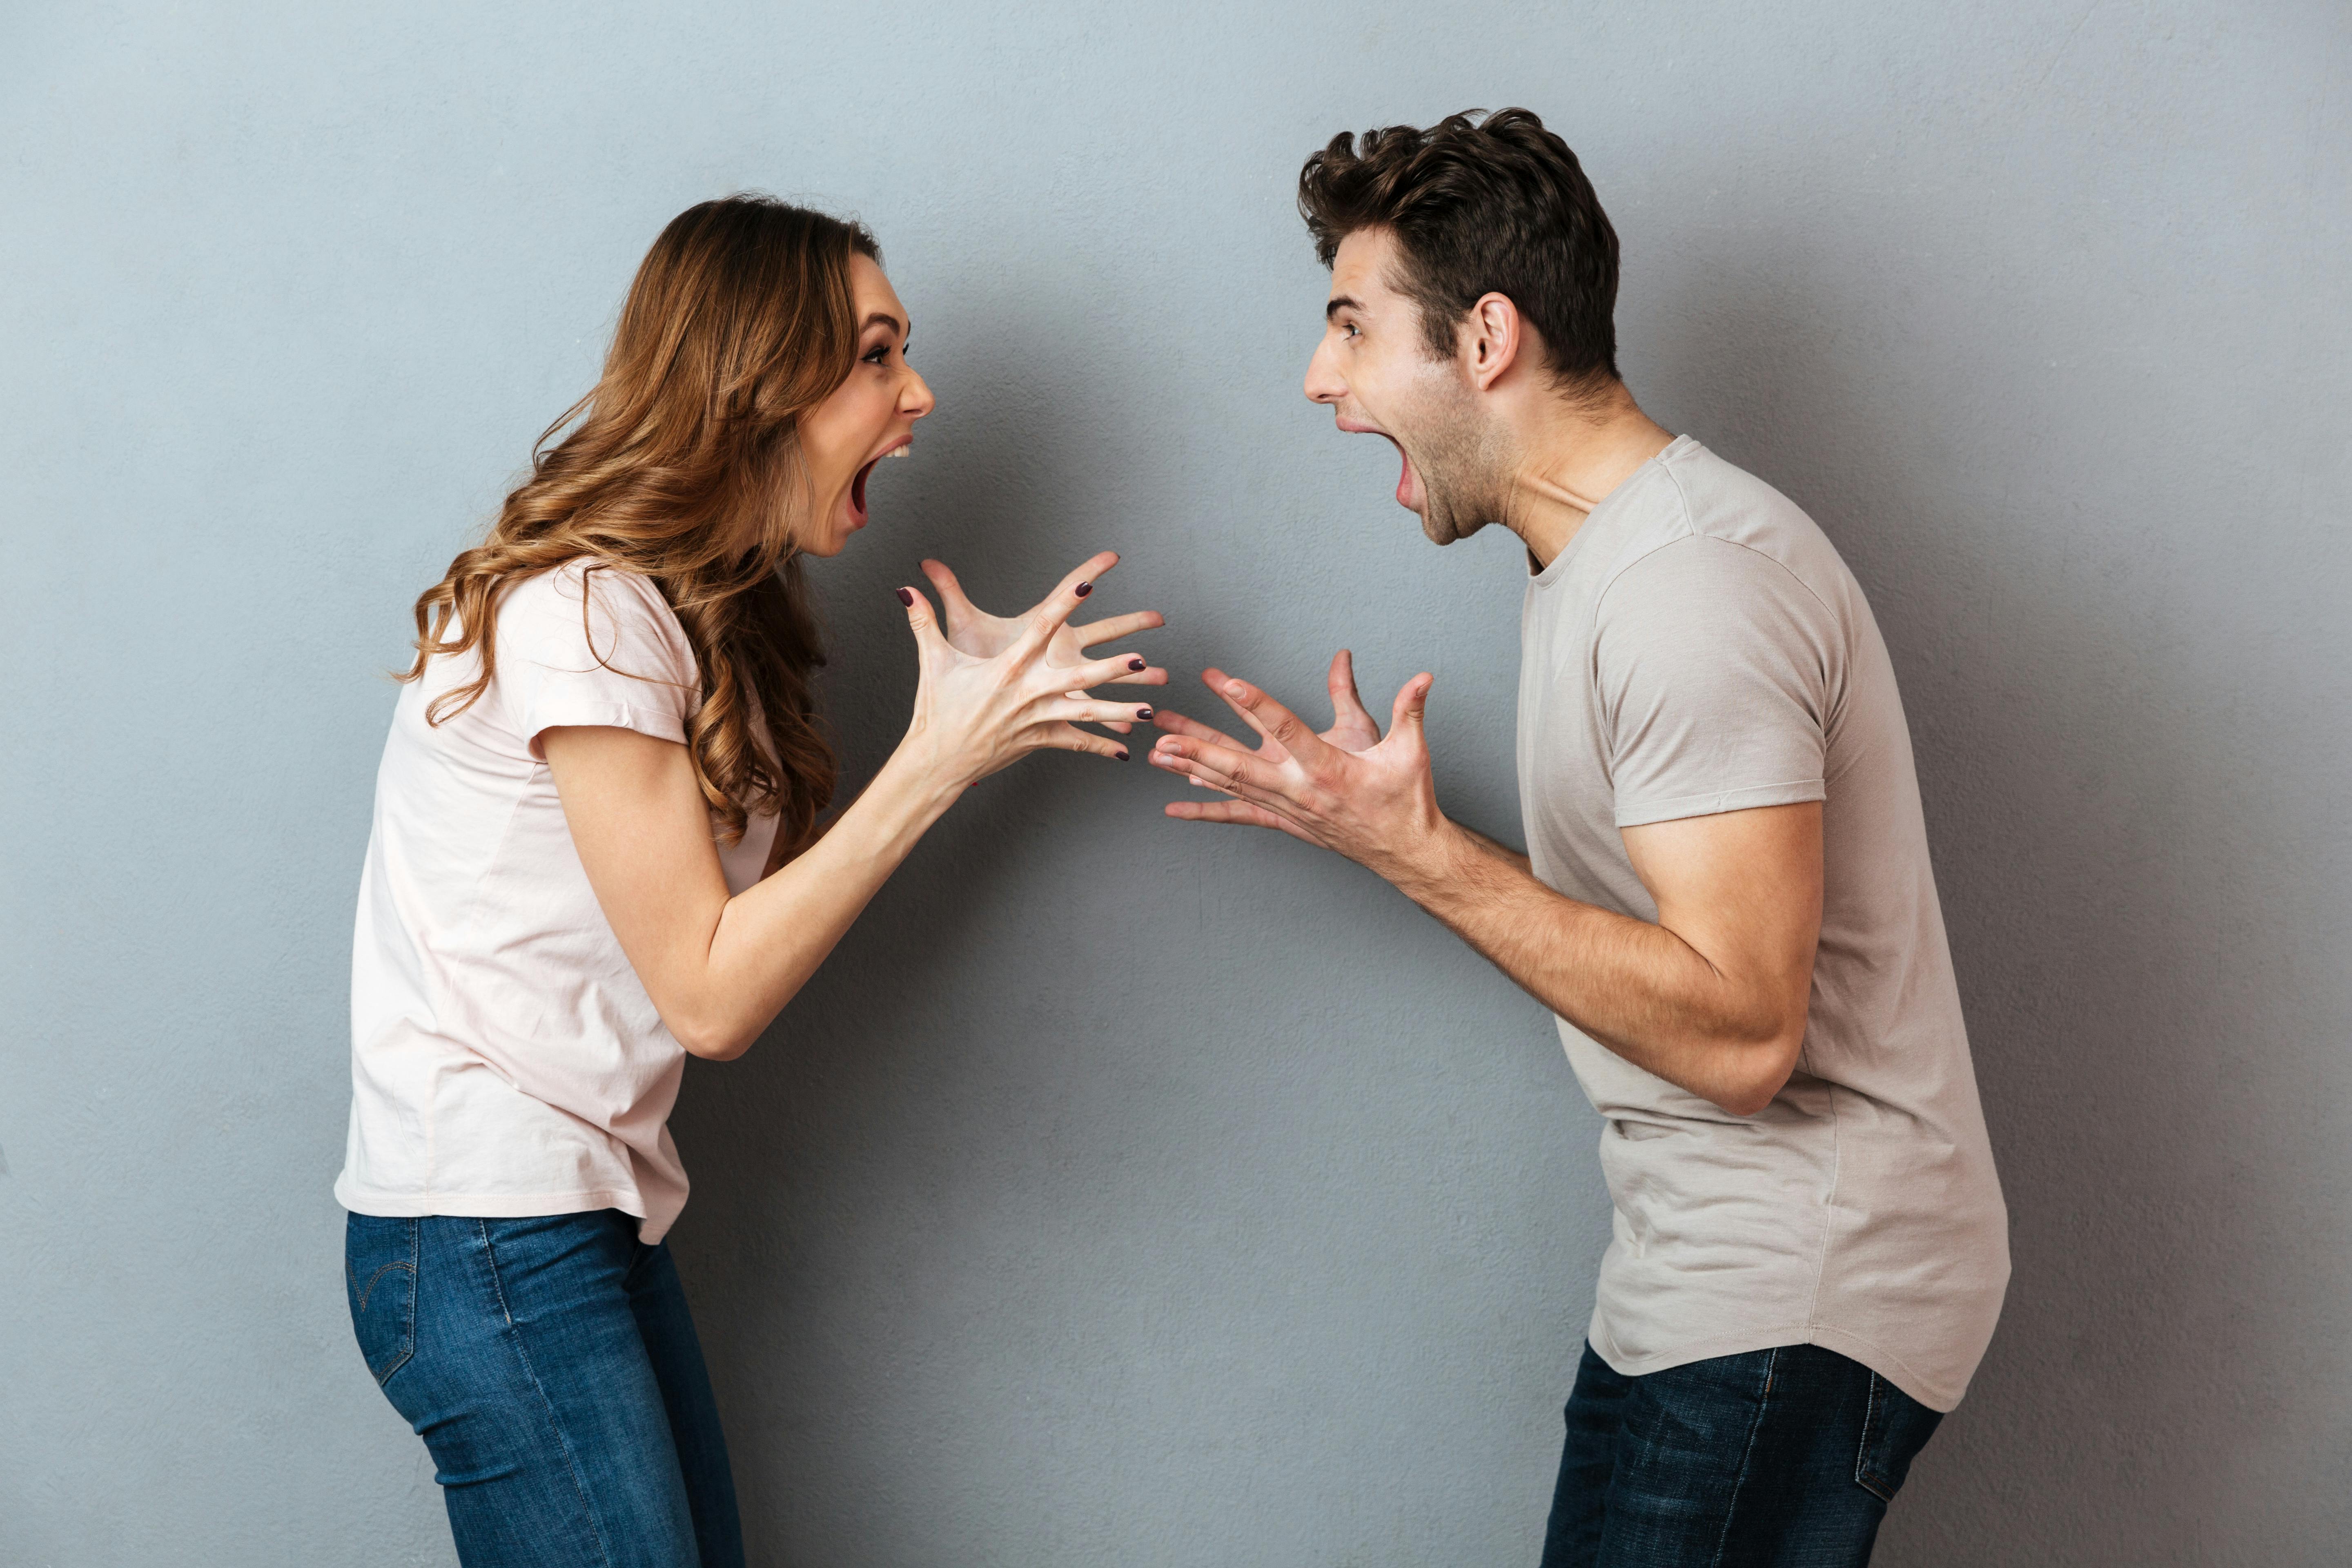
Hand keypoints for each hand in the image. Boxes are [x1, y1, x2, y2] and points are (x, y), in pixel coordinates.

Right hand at [894, 551, 1164, 790]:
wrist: (936, 760)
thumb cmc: (936, 709)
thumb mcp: (933, 661)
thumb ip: (924, 619)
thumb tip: (907, 586)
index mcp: (1006, 667)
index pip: (1041, 626)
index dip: (1065, 602)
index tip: (1088, 582)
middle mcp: (1026, 692)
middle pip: (1077, 678)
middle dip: (1110, 669)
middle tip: (1141, 658)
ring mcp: (1036, 719)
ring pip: (1086, 713)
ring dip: (1120, 709)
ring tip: (1152, 708)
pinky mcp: (1038, 740)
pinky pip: (1075, 742)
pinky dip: (1101, 745)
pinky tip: (1127, 749)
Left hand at [1147, 654, 1455, 885]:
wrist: (1404, 850)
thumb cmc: (1406, 799)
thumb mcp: (1409, 749)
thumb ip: (1407, 708)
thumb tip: (1422, 676)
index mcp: (1327, 767)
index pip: (1285, 727)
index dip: (1254, 702)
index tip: (1226, 681)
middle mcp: (1299, 789)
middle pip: (1239, 764)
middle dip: (1198, 745)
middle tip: (1163, 730)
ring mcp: (1287, 808)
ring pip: (1231, 784)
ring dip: (1192, 768)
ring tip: (1156, 752)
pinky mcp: (1284, 821)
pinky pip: (1238, 815)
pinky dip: (1205, 810)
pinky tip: (1174, 807)